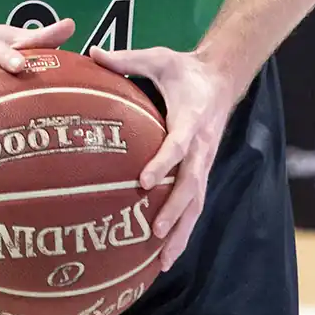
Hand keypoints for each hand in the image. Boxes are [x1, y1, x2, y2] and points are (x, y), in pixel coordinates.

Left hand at [89, 45, 235, 271]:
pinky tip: (167, 254)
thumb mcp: (158, 58)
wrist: (221, 78)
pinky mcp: (202, 171)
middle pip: (192, 185)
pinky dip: (184, 230)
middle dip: (175, 211)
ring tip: (163, 260)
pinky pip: (194, 205)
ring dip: (182, 232)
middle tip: (155, 233)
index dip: (163, 164)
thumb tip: (93, 53)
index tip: (143, 182)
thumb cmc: (184, 69)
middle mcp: (201, 147)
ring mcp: (204, 162)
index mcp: (191, 119)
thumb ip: (127, 59)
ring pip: (196, 203)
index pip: (179, 146)